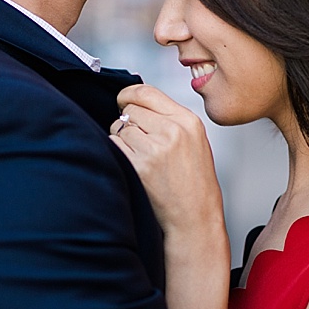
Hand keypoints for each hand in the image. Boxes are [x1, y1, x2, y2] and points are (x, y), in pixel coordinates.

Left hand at [110, 84, 223, 237]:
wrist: (195, 216)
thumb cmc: (195, 183)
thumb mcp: (193, 141)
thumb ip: (169, 119)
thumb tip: (135, 103)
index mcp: (187, 121)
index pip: (146, 92)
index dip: (128, 95)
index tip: (122, 101)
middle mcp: (172, 131)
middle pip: (130, 111)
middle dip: (128, 124)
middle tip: (139, 143)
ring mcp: (154, 149)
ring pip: (119, 129)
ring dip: (122, 142)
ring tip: (141, 158)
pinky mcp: (139, 166)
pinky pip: (113, 146)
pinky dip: (117, 154)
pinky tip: (134, 166)